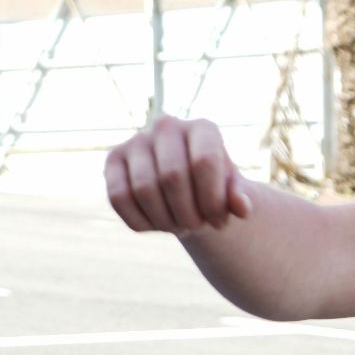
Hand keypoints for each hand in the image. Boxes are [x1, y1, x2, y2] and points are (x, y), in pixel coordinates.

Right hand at [106, 115, 252, 233]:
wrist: (186, 187)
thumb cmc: (212, 188)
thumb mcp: (231, 193)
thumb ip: (239, 197)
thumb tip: (242, 207)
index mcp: (202, 127)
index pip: (203, 162)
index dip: (211, 200)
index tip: (219, 221)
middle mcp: (166, 126)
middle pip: (172, 177)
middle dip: (187, 214)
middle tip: (196, 228)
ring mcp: (136, 141)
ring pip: (144, 189)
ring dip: (164, 220)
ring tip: (180, 227)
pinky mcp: (113, 160)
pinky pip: (119, 198)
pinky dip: (141, 221)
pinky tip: (157, 225)